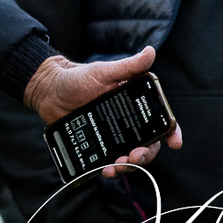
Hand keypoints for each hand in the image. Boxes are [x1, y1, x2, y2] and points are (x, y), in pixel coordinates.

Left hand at [23, 50, 182, 175]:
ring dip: (129, 166)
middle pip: (147, 144)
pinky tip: (105, 170)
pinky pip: (107, 162)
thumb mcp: (102, 72)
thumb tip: (150, 51)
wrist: (48, 91)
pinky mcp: (97, 146)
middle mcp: (127, 123)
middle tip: (135, 156)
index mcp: (134, 105)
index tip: (174, 142)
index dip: (170, 132)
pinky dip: (110, 169)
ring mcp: (112, 137)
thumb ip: (128, 66)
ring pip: (129, 157)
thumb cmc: (76, 78)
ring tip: (117, 165)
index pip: (159, 120)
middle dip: (146, 155)